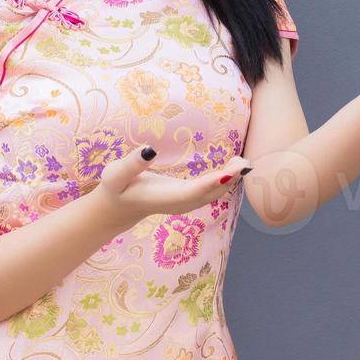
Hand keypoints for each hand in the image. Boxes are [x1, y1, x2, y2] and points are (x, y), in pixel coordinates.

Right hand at [87, 145, 250, 218]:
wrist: (118, 209)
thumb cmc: (115, 189)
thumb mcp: (115, 175)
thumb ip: (131, 164)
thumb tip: (149, 150)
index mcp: (163, 198)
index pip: (191, 192)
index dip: (211, 183)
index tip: (229, 173)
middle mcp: (179, 203)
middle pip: (209, 193)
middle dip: (229, 179)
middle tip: (244, 162)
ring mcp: (185, 203)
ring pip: (213, 193)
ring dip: (230, 179)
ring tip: (243, 161)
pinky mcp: (188, 199)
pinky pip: (211, 190)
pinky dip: (225, 179)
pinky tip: (235, 167)